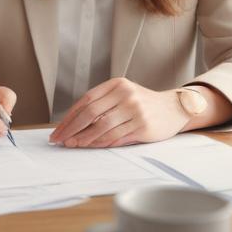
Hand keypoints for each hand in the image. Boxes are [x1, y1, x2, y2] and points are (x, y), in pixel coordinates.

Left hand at [49, 78, 188, 147]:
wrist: (174, 108)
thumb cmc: (142, 103)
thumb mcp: (123, 94)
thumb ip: (102, 104)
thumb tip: (73, 123)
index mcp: (117, 84)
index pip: (86, 100)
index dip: (69, 116)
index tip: (58, 130)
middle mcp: (125, 94)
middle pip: (91, 113)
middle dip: (72, 129)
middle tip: (60, 140)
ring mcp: (135, 110)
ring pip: (102, 127)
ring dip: (84, 139)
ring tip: (73, 145)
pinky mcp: (142, 126)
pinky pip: (116, 137)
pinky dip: (101, 143)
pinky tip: (92, 146)